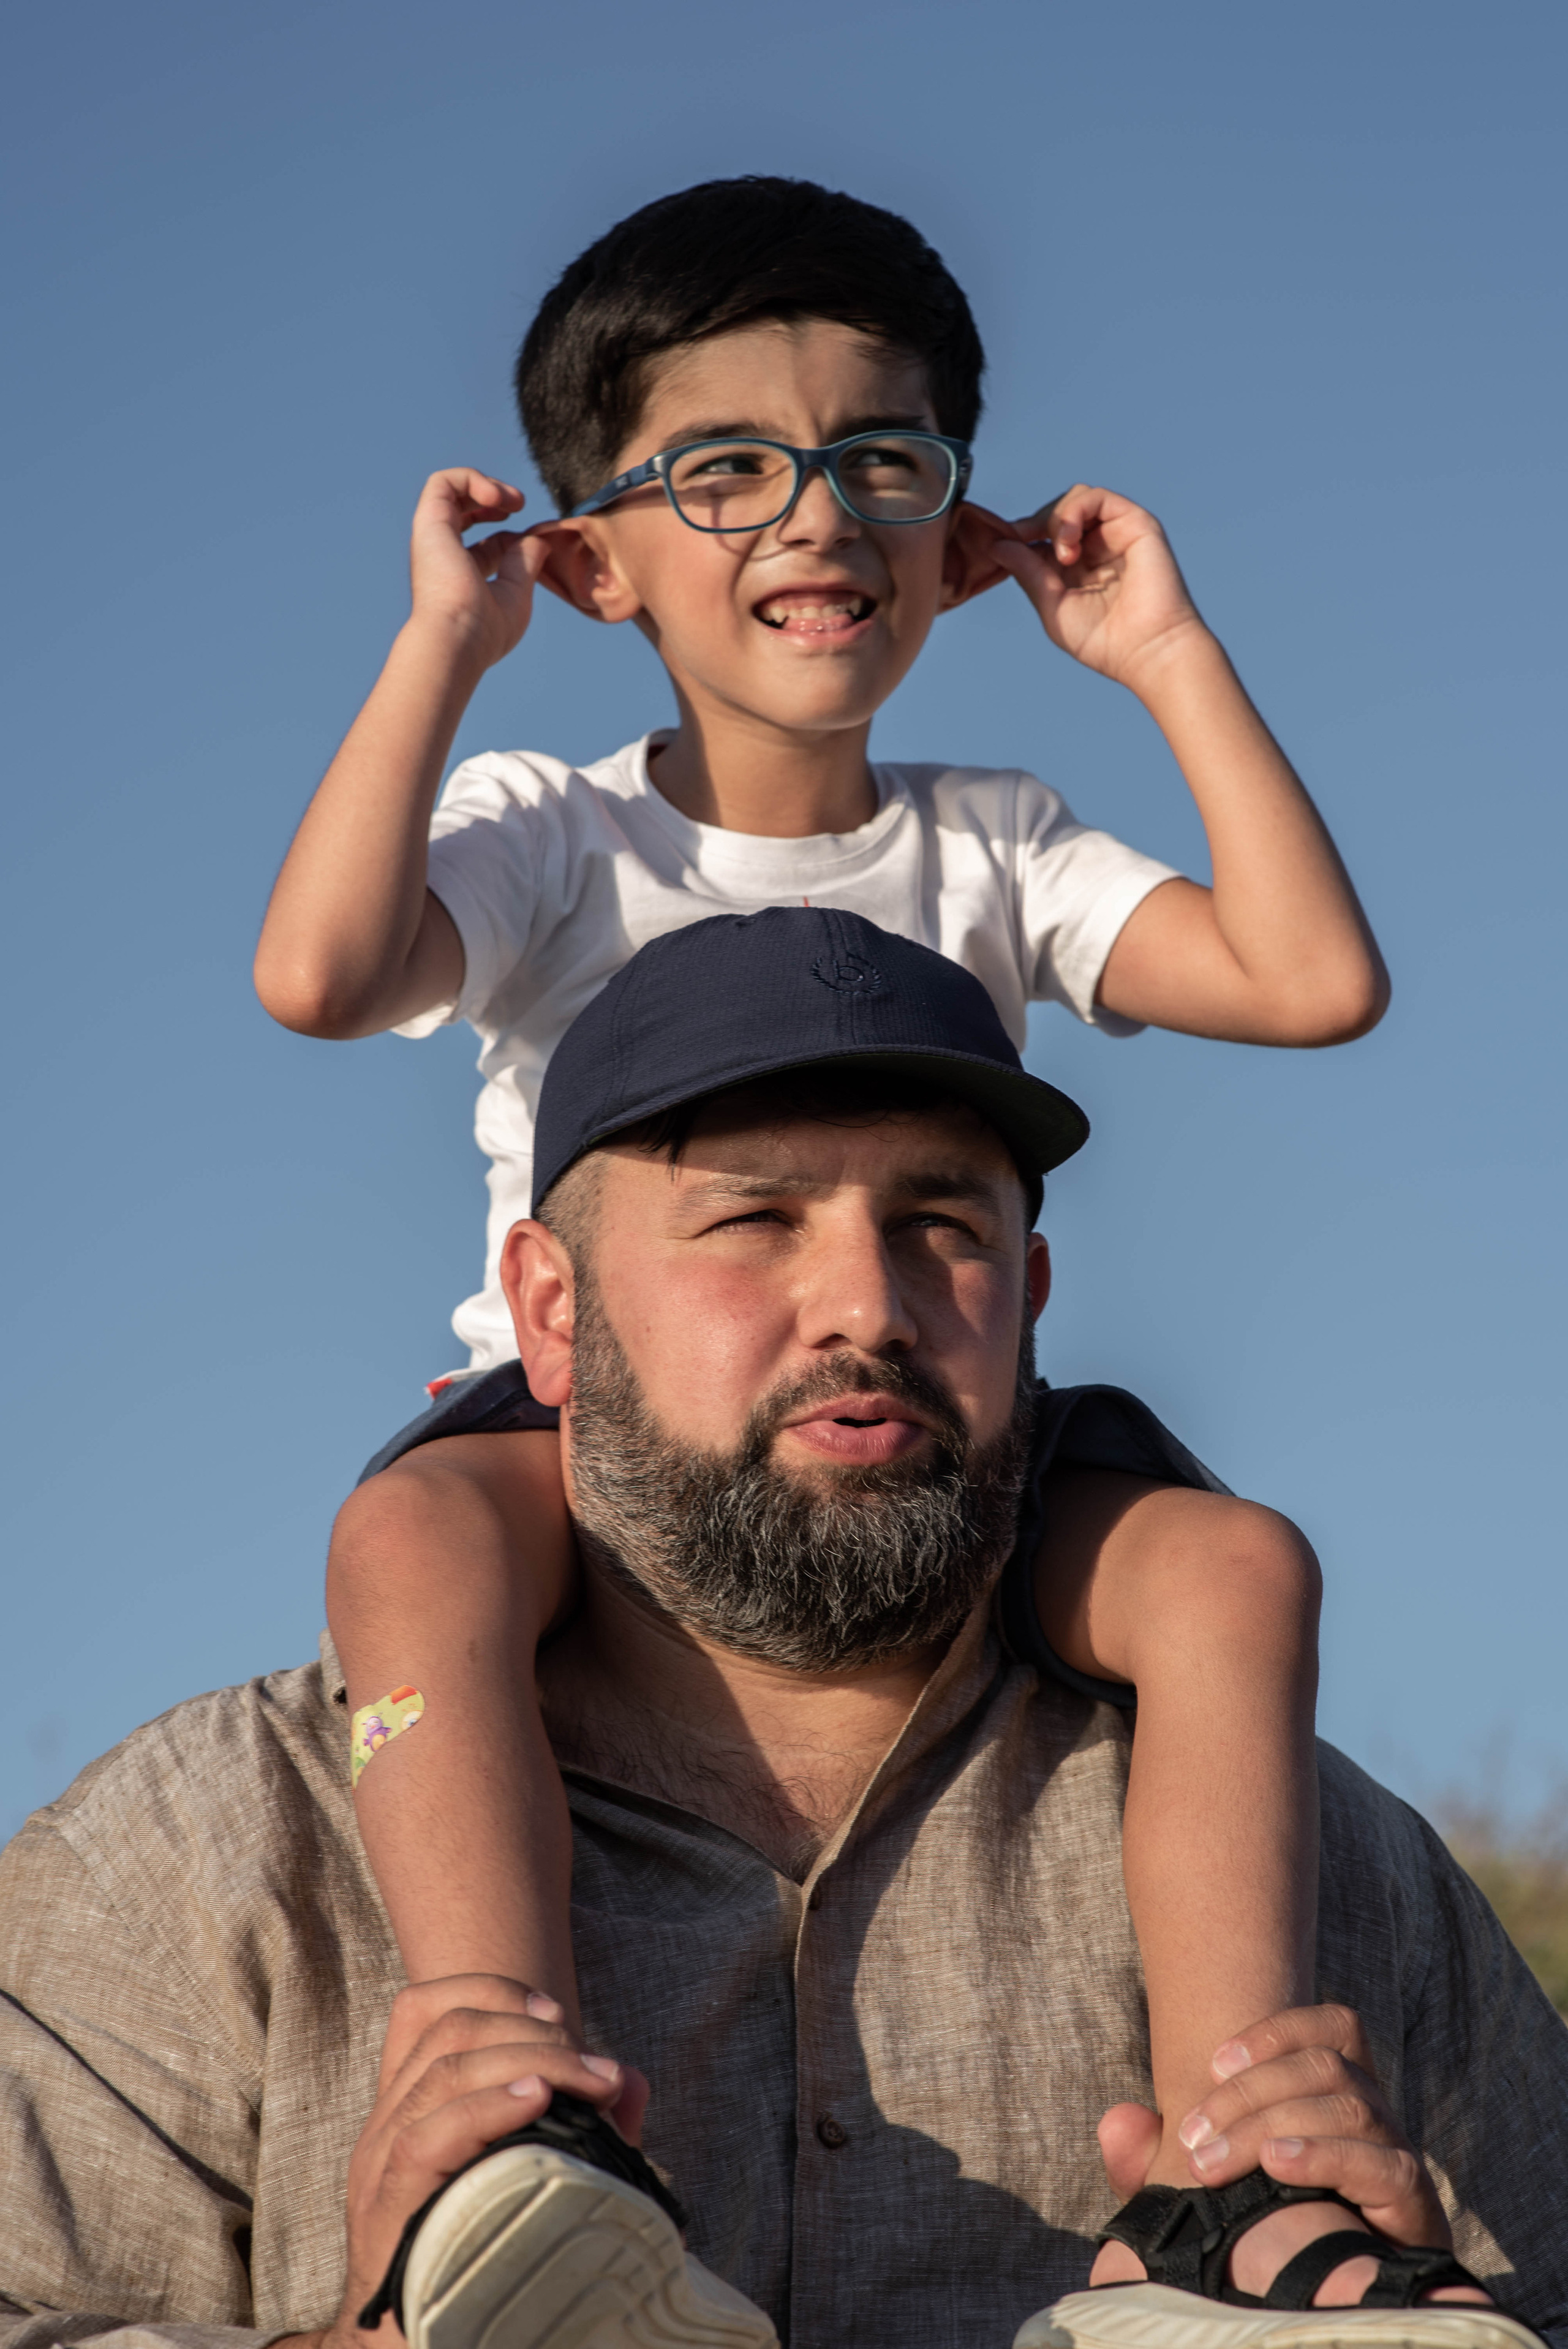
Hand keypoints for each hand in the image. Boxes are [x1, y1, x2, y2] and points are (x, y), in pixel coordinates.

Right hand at [324, 1973, 646, 2348]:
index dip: (492, 1990)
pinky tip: (537, 2102)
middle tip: (596, 2068)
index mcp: (407, 2111)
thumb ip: (582, 2126)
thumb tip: (631, 2079)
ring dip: (531, 2061)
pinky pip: (426, 2138)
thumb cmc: (481, 2261)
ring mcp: (378, 2169)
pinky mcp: (387, 2212)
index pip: (423, 2009)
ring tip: (590, 2082)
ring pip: (445, 2072)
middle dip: (532, 2029)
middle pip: (450, 2030)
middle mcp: (384, 2128)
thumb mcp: (533, 2176)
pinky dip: (487, 2108)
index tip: (555, 2014)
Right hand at [407, 469, 547, 670]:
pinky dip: (472, 478)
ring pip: (450, 491)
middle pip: (465, 511)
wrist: (458, 638)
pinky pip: (442, 482)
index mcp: (463, 576)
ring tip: (511, 500)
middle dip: (496, 499)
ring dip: (486, 484)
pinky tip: (495, 497)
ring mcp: (434, 537)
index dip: (513, 538)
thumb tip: (537, 540)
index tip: (533, 546)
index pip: (489, 546)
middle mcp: (444, 554)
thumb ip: (526, 564)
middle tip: (520, 505)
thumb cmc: (485, 630)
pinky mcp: (429, 522)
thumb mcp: (516, 594)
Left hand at [981, 484, 1209, 696]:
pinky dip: (1074, 512)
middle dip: (1035, 523)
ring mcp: (1116, 533)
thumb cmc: (1105, 641)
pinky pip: (1097, 497)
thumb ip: (1027, 573)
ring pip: (1077, 498)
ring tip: (1060, 554)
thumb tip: (998, 545)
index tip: (1001, 544)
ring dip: (1056, 518)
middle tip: (1023, 543)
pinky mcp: (1135, 523)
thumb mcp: (1052, 605)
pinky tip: (1068, 543)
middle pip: (1058, 511)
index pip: (1044, 535)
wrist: (1147, 650)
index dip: (1021, 534)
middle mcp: (1098, 547)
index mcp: (1078, 568)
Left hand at [1095, 2003, 1482, 2306]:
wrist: (1343, 2301)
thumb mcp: (1206, 2189)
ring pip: (1348, 2104)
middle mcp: (1375, 2113)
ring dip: (1271, 2123)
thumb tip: (1117, 2122)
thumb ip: (1157, 2158)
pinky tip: (1278, 2165)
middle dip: (1249, 2092)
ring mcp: (1397, 2155)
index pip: (1330, 2027)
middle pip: (1323, 2066)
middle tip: (1193, 2137)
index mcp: (1337, 2093)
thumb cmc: (1273, 2231)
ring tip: (1219, 2160)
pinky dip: (1323, 2154)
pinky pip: (1380, 2162)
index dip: (1274, 2032)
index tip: (1213, 2062)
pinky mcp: (1412, 2204)